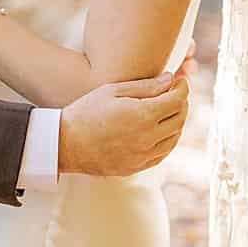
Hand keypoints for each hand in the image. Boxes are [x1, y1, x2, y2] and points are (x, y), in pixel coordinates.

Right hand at [59, 69, 190, 175]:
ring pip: (175, 137)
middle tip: (175, 92)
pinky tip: (161, 130)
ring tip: (168, 109)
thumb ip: (146, 86)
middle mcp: (147, 138)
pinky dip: (168, 139)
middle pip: (180, 118)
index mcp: (143, 116)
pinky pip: (163, 153)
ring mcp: (143, 156)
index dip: (183, 87)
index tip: (179, 80)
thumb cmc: (86, 112)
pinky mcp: (136, 167)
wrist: (65, 144)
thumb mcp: (113, 90)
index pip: (178, 100)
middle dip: (182, 102)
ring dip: (177, 121)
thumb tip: (171, 79)